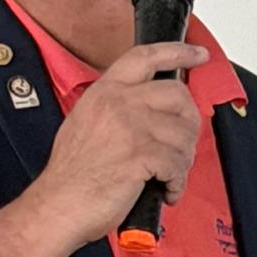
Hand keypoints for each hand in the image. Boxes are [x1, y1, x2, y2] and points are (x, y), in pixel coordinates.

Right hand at [29, 40, 209, 248]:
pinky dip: (177, 182)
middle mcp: (118, 103)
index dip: (178, 52)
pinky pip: (178, 164)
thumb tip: (155, 112)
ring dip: (183, 160)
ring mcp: (130, 127)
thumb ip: (118, 108)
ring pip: (183, 133)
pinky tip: (166, 190)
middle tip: (183, 145)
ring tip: (169, 175)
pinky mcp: (141, 155)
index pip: (146, 57)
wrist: (58, 204)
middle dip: (190, 123)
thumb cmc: (73, 175)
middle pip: (177, 95)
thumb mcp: (87, 122)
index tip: (198, 55)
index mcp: (105, 92)